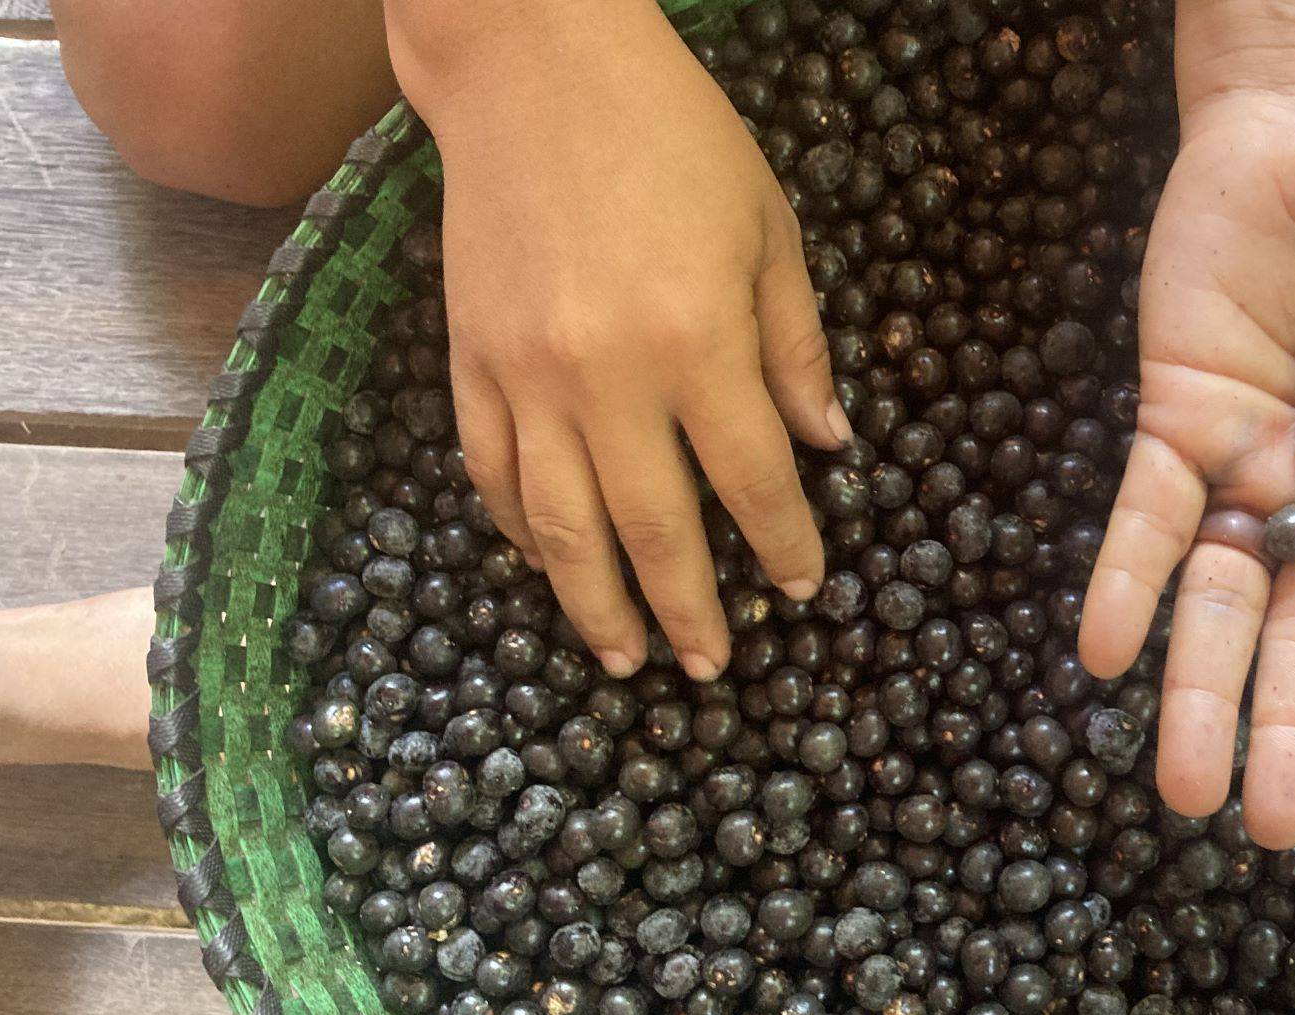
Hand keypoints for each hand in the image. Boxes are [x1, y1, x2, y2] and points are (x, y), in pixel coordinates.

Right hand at [386, 0, 848, 680]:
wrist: (531, 67)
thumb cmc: (674, 137)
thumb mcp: (768, 229)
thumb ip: (794, 346)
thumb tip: (826, 444)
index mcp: (697, 342)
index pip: (751, 481)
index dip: (783, 544)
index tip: (803, 589)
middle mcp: (607, 377)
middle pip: (651, 529)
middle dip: (687, 610)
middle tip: (709, 668)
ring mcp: (526, 375)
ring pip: (559, 524)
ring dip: (594, 604)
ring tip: (623, 659)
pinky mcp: (469, 359)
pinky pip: (489, 471)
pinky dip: (518, 531)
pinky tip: (545, 566)